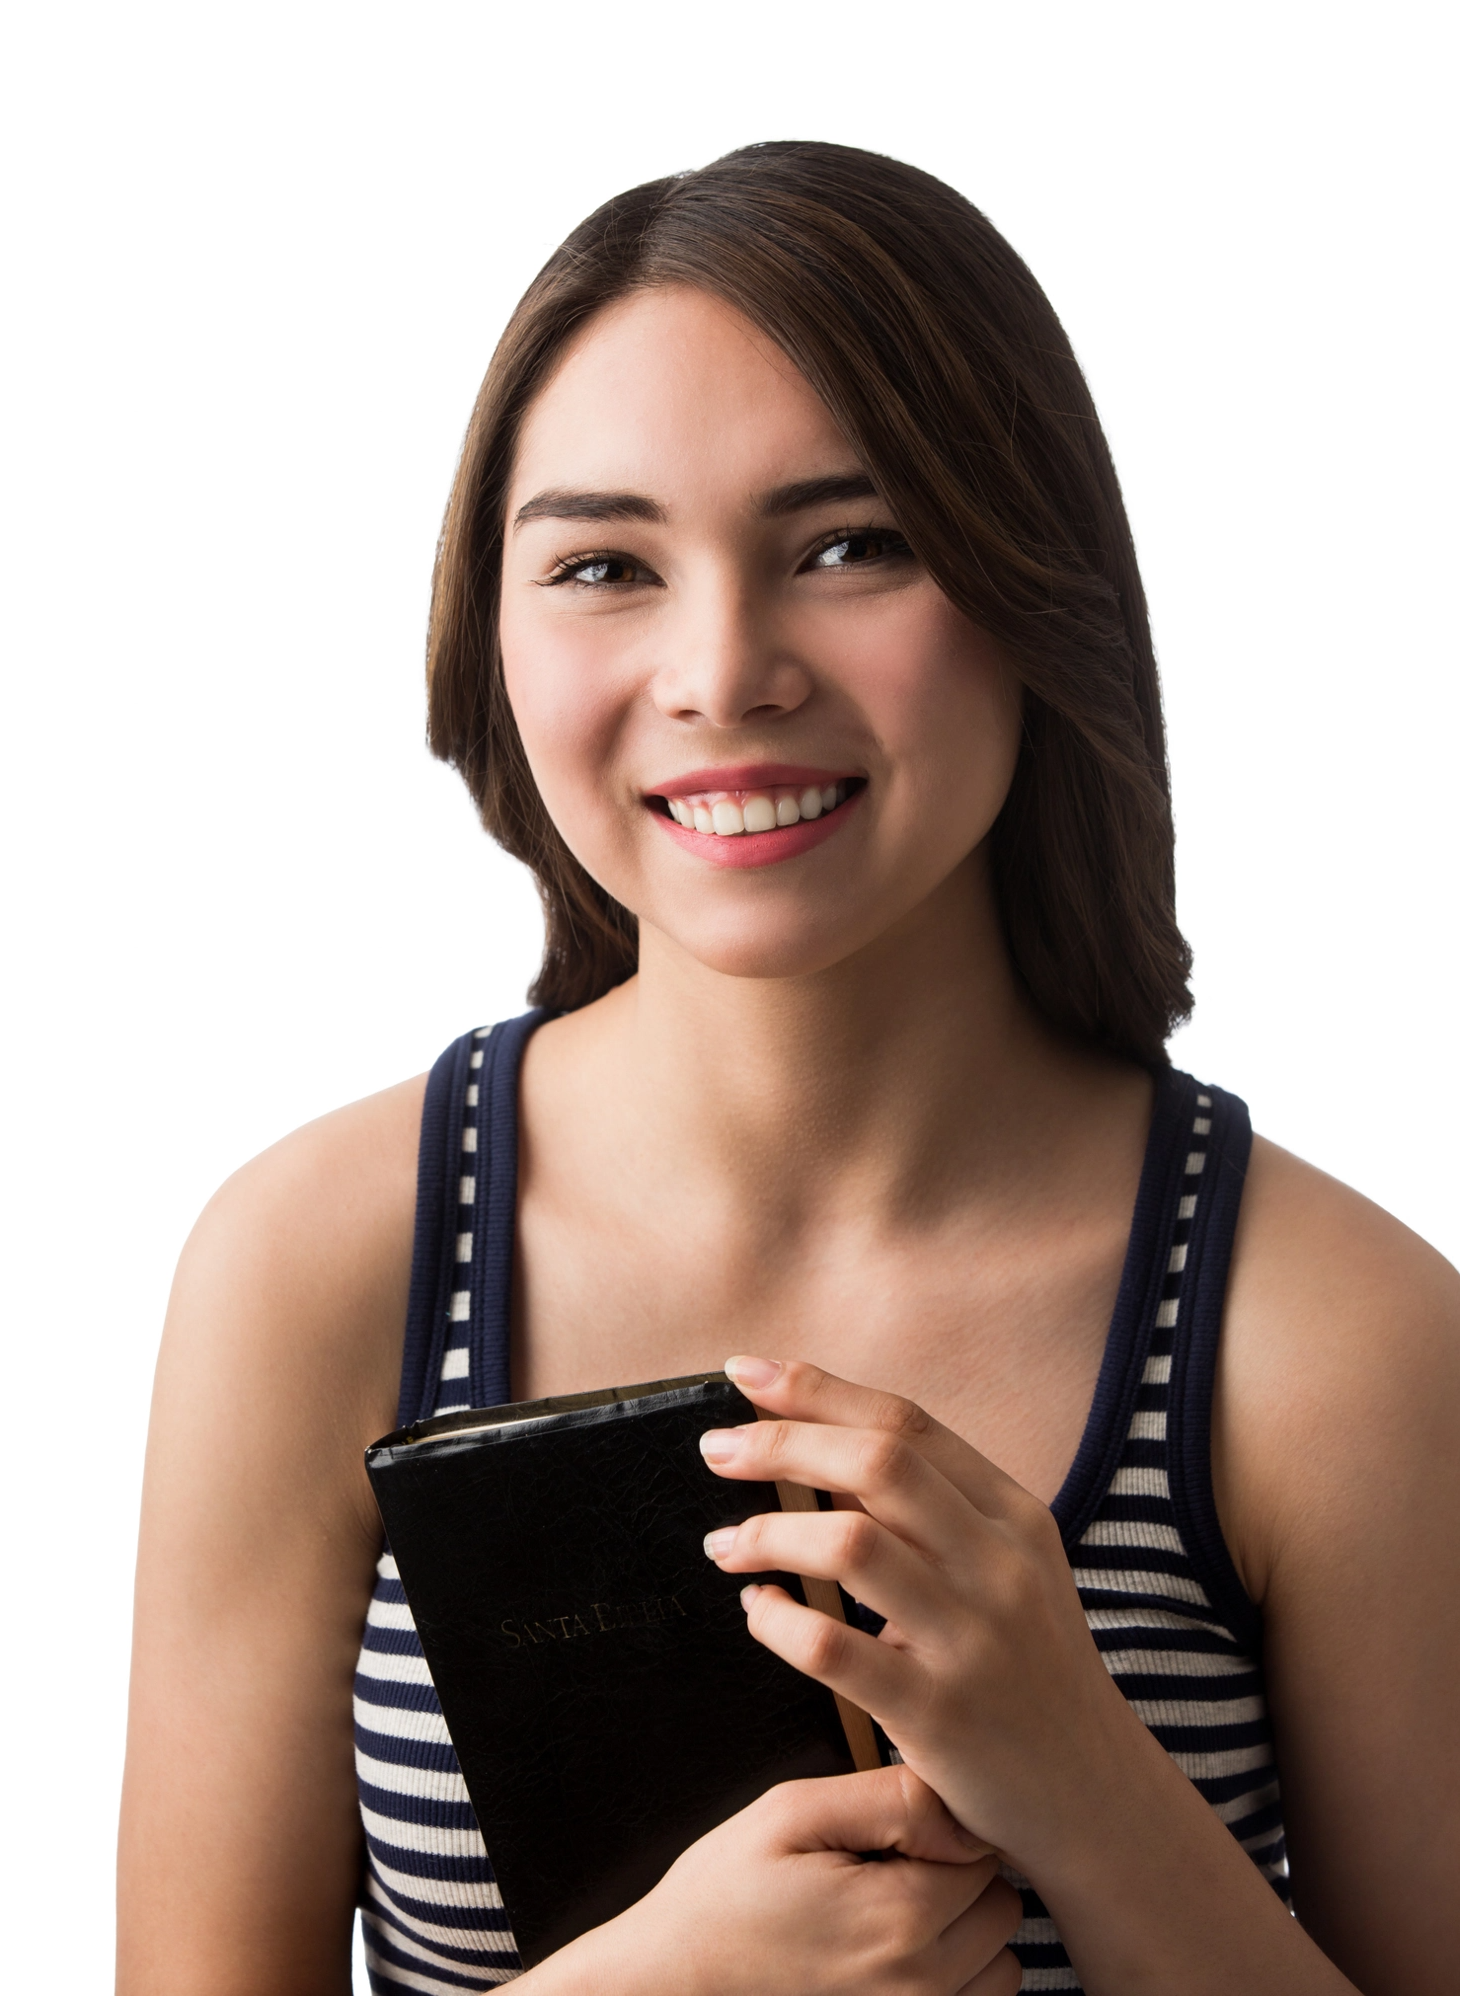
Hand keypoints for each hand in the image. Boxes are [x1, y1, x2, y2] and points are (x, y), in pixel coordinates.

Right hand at [528, 1764, 1020, 1995]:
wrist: (679, 1979)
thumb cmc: (730, 1890)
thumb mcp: (793, 1812)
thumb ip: (890, 1800)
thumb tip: (967, 1815)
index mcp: (901, 1915)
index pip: (982, 1849)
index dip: (939, 1827)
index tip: (887, 1831)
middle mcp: (923, 1982)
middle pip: (1000, 1903)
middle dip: (956, 1876)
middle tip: (885, 1868)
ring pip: (1000, 1957)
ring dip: (965, 1930)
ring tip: (892, 1912)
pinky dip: (957, 1975)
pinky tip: (899, 1953)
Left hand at [699, 1355, 1146, 1874]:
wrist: (1095, 1795)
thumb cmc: (1028, 1669)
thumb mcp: (1008, 1572)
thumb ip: (935, 1513)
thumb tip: (821, 1444)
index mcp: (1014, 1516)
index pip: (908, 1423)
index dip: (819, 1389)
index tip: (747, 1375)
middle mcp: (1000, 1565)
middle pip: (879, 1463)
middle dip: (782, 1443)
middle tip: (715, 1449)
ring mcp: (974, 1640)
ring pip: (852, 1545)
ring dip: (768, 1533)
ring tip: (724, 1544)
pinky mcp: (940, 1716)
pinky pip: (835, 1649)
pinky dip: (777, 1621)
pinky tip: (755, 1611)